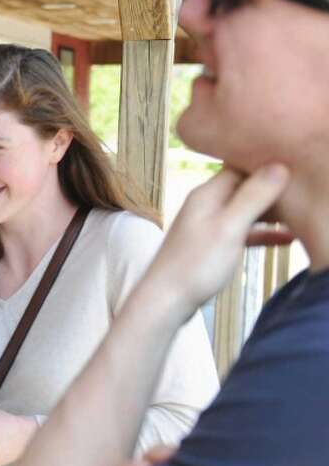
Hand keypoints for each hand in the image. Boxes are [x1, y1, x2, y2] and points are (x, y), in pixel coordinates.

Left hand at [142, 164, 289, 317]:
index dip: (267, 166)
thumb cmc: (195, 264)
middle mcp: (205, 205)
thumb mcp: (229, 227)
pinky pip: (242, 232)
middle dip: (272, 190)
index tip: (293, 173)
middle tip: (300, 198)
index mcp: (207, 194)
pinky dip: (262, 234)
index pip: (240, 166)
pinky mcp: (211, 246)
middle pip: (244, 187)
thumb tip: (278, 165)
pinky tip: (286, 240)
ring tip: (299, 217)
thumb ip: (253, 197)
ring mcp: (207, 225)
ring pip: (245, 211)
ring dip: (271, 213)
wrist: (166, 300)